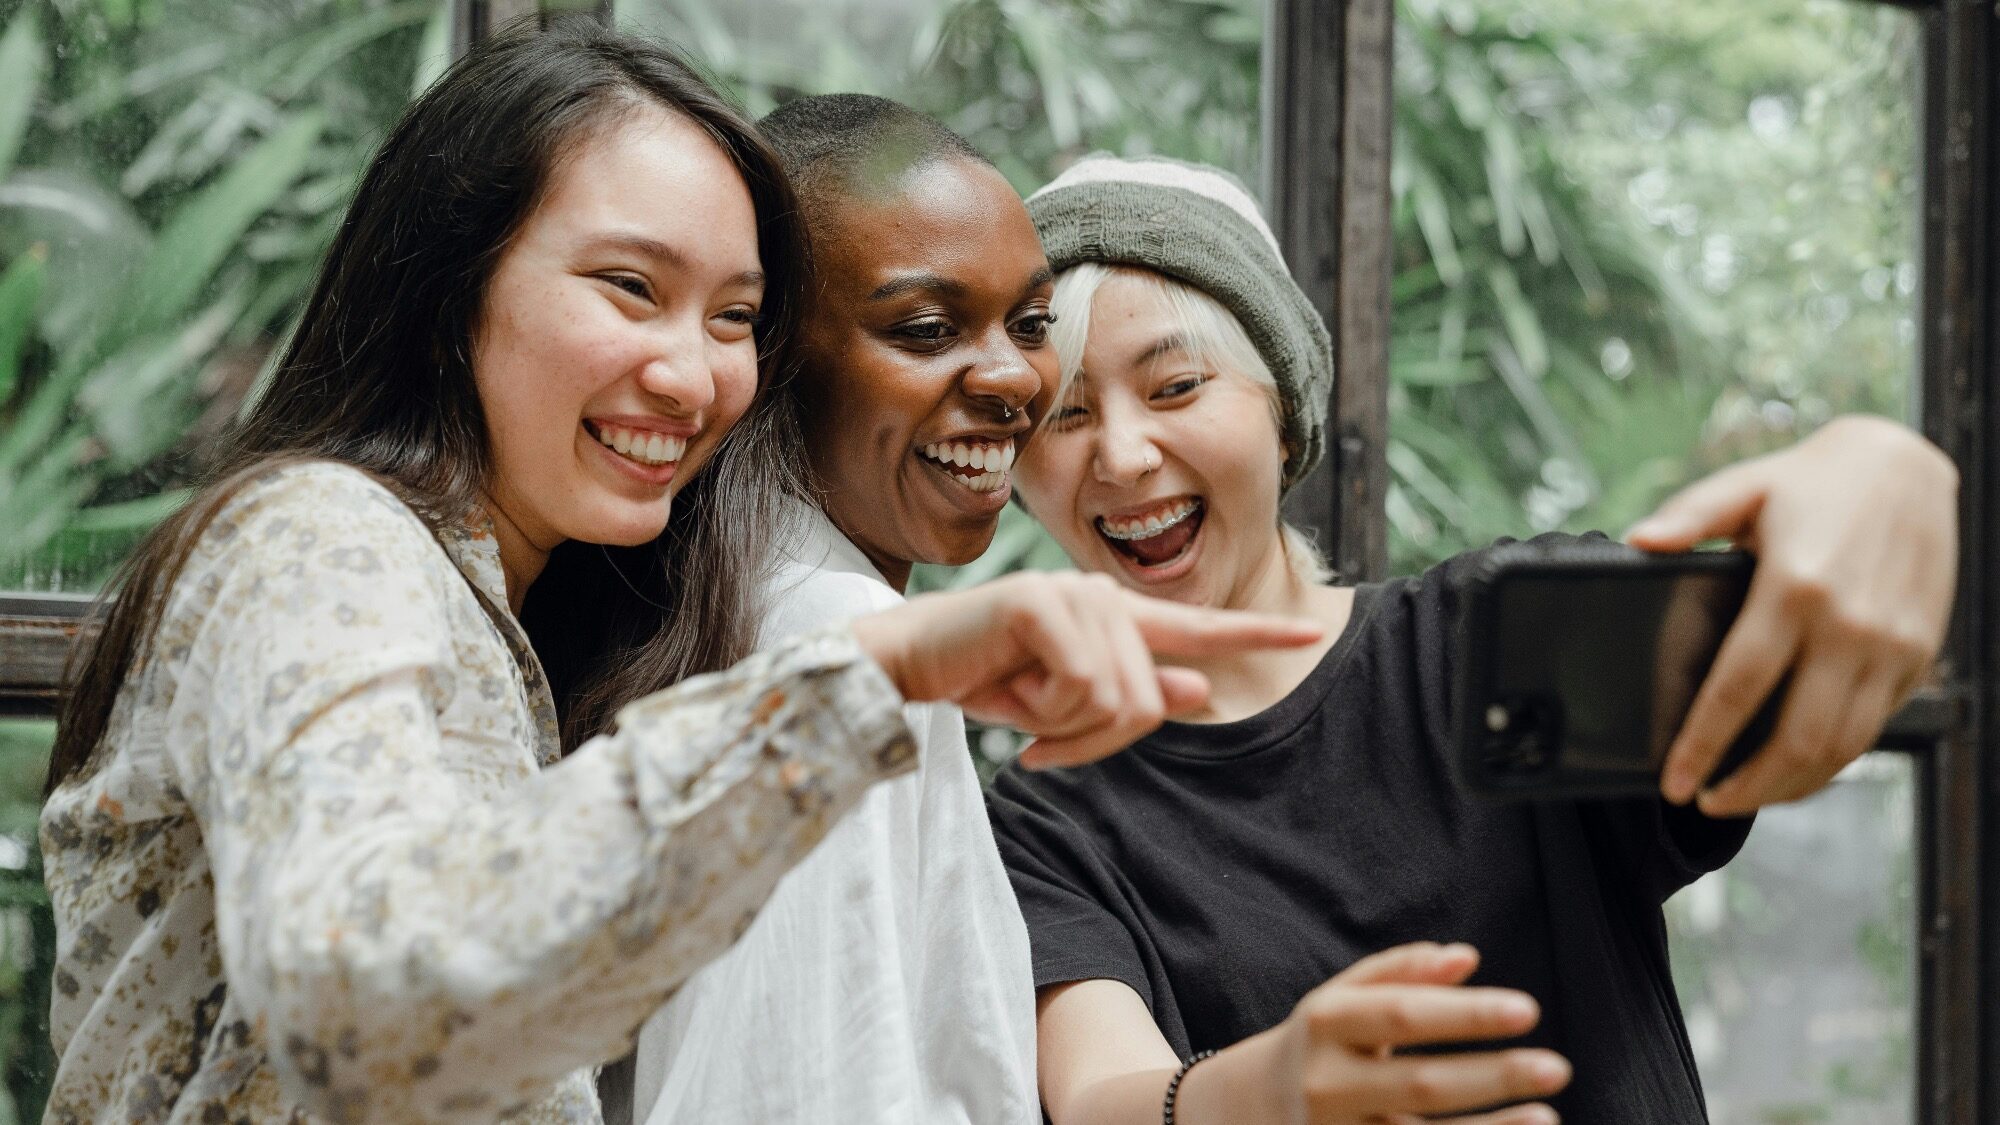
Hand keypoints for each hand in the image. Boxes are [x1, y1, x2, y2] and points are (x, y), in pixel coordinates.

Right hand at [849, 571, 1321, 767]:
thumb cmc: (984, 676)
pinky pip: (1079, 687)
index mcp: (1115, 616)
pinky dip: (1041, 711)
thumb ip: (1132, 693)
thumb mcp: (1064, 700)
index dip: (1257, 632)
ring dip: (1063, 725)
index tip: (1312, 630)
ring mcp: (1074, 594)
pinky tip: (1008, 692)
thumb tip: (1201, 692)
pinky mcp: (1041, 604)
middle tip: (1041, 734)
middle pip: (1148, 702)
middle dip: (1095, 740)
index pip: (1198, 626)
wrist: (910, 663)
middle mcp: (1103, 596)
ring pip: (1116, 699)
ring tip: (1021, 703)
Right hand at [1257, 943, 1567, 1124]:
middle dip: (1493, 1077)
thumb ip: (1401, 972)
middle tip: (1558, 1067)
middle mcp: (1327, 1083)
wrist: (1248, 1107)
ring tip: (1548, 1118)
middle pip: (1420, 1083)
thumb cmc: (1322, 1041)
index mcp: (1326, 1023)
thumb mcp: (1344, 996)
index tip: (1529, 1009)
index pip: (1403, 1014)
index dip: (1467, 1014)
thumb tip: (1466, 957)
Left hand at [1629, 415, 1957, 814]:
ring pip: (1841, 748)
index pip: (1738, 689)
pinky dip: (1831, 763)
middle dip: (1746, 786)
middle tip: (1703, 801)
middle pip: (1796, 739)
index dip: (1702, 745)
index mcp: (1795, 588)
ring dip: (1789, 787)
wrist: (1910, 467)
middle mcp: (1849, 627)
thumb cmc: (1815, 481)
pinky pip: (1872, 730)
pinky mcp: (1917, 657)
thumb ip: (1689, 517)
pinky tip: (1795, 770)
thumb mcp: (1746, 487)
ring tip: (1740, 796)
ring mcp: (1890, 648)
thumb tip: (1638, 542)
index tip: (1674, 781)